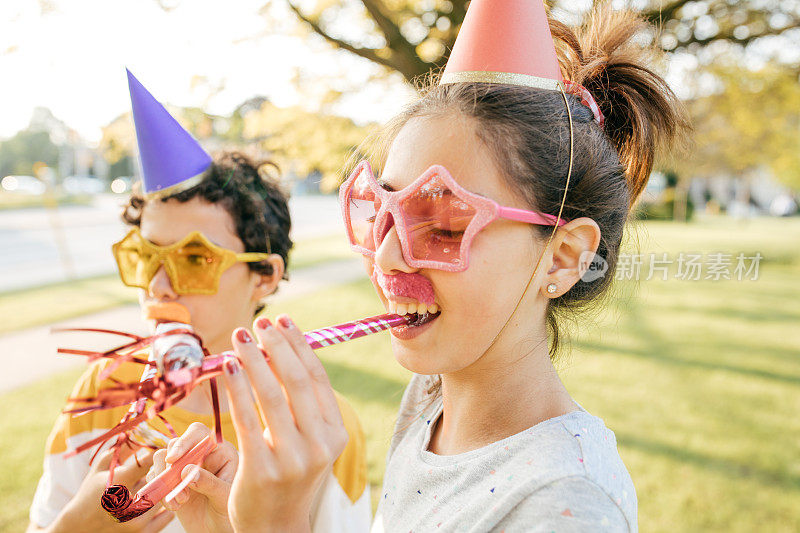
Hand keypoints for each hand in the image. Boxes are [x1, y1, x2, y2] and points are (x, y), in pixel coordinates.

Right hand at [48, 447, 173, 532]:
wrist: (79, 527)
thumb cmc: (90, 493)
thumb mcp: (100, 468)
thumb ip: (121, 449)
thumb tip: (141, 431)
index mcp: (117, 483)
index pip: (149, 462)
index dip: (160, 453)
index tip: (166, 447)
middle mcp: (127, 504)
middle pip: (163, 480)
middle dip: (169, 470)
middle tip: (175, 463)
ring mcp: (135, 522)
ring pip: (167, 498)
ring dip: (170, 488)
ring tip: (172, 479)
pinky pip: (166, 516)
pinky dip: (169, 505)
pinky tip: (166, 497)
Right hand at [147, 422, 237, 532]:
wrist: (218, 530)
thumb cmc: (229, 511)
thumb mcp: (225, 497)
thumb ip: (210, 482)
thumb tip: (186, 470)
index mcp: (219, 450)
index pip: (199, 433)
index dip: (184, 441)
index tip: (173, 459)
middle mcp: (201, 454)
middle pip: (176, 444)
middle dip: (172, 468)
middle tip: (181, 492)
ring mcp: (184, 466)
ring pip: (162, 459)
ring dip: (165, 481)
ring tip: (180, 502)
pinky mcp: (171, 481)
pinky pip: (156, 477)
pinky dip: (160, 491)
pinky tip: (174, 506)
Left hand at [223, 315, 347, 532]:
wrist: (274, 527)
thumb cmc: (288, 476)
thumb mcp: (308, 443)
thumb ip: (302, 406)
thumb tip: (282, 351)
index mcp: (335, 434)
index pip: (317, 378)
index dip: (299, 345)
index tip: (282, 321)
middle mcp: (320, 445)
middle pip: (296, 382)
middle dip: (276, 346)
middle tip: (258, 323)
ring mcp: (292, 459)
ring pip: (271, 396)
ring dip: (253, 360)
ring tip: (239, 338)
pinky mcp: (262, 470)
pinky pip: (247, 419)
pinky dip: (237, 388)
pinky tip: (228, 368)